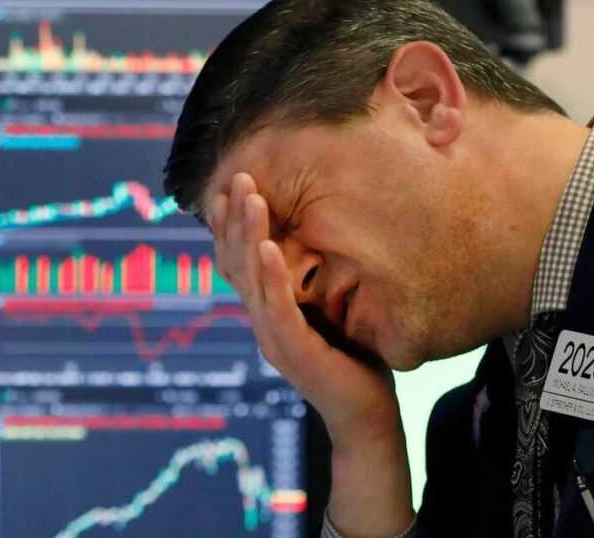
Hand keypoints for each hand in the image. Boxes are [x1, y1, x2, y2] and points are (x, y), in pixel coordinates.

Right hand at [211, 172, 401, 447]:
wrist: (365, 418)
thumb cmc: (354, 361)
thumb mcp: (329, 311)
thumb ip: (312, 282)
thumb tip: (316, 239)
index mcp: (266, 312)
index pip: (238, 262)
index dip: (229, 225)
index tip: (228, 187)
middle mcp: (262, 323)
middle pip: (237, 263)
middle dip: (236, 217)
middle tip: (239, 176)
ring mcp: (274, 339)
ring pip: (252, 279)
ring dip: (249, 234)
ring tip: (251, 196)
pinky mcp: (295, 352)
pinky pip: (278, 308)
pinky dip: (271, 275)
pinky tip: (268, 246)